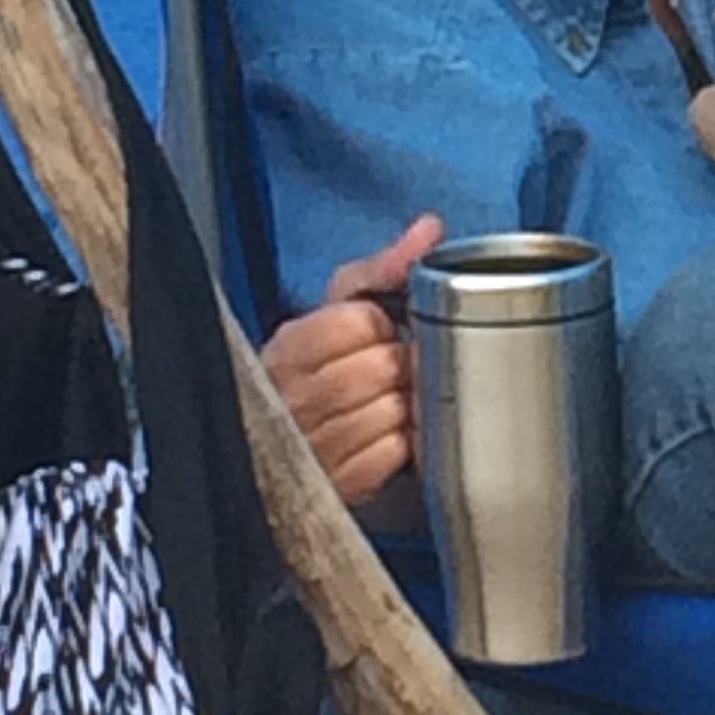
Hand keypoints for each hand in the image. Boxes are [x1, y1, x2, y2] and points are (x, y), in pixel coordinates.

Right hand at [261, 214, 443, 509]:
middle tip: (396, 371)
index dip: (382, 327)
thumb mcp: (338, 308)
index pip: (360, 324)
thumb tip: (428, 229)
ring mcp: (313, 445)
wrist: (286, 444)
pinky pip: (394, 453)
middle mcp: (294, 397)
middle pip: (382, 368)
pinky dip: (406, 443)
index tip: (380, 335)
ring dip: (407, 406)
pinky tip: (393, 435)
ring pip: (393, 411)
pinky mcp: (338, 484)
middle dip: (402, 367)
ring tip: (392, 402)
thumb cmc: (317, 369)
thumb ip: (383, 267)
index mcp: (289, 347)